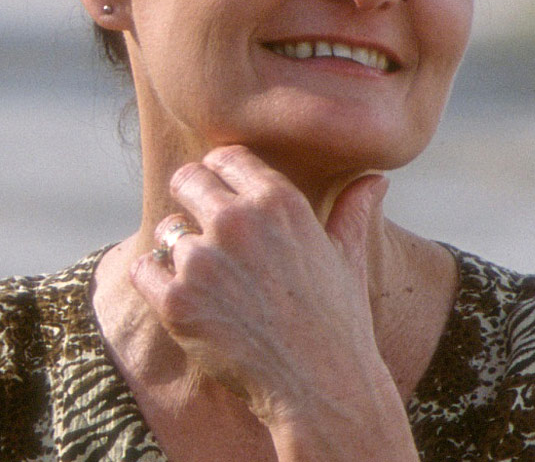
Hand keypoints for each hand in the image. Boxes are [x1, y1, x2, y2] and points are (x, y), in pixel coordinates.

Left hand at [131, 146, 417, 459]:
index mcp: (278, 200)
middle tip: (202, 228)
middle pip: (187, 180)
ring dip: (179, 250)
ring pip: (167, 230)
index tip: (220, 191)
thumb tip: (376, 177)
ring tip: (207, 279)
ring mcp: (204, 261)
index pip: (225, 157)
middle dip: (191, 198)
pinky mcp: (178, 302)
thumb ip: (353, 208)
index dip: (220, 172)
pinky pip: (145, 269)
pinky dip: (156, 281)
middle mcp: (237, 221)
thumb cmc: (339, 320)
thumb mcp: (349, 256)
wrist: (323, 389)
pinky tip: (183, 297)